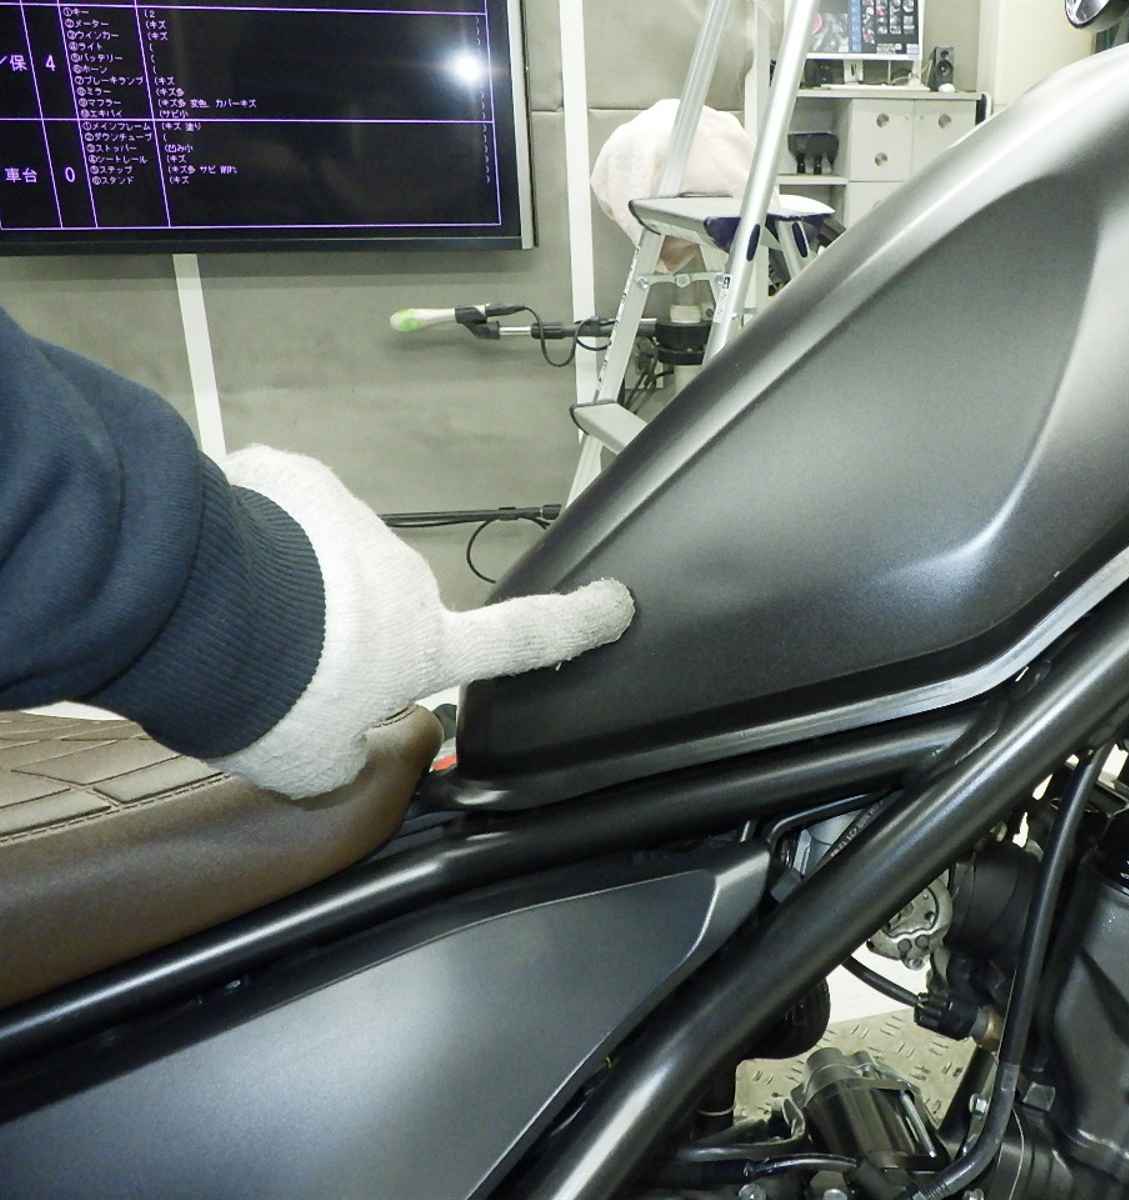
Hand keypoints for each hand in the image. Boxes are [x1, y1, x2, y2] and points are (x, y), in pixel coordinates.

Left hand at [212, 447, 632, 797]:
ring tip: (231, 622)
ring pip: (327, 562)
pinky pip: (282, 514)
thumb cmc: (274, 698)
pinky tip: (214, 570)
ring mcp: (356, 523)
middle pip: (384, 607)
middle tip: (275, 666)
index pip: (520, 640)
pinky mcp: (300, 482)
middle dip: (341, 631)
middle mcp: (406, 579)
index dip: (574, 626)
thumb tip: (349, 741)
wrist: (204, 610)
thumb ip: (346, 756)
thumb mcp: (312, 766)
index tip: (616, 604)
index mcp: (425, 646)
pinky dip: (254, 539)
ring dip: (290, 588)